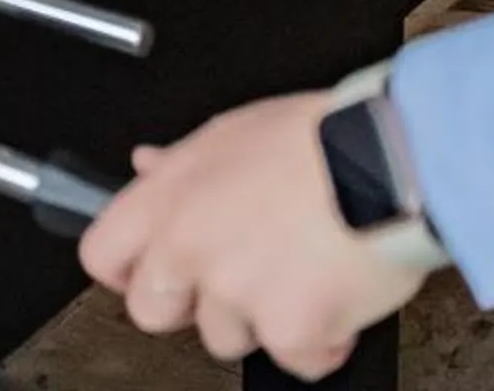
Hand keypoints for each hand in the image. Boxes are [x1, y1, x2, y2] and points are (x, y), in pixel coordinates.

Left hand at [79, 91, 427, 378]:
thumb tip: (146, 165)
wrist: (390, 159)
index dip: (126, 271)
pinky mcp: (288, 327)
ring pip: (226, 337)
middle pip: (152, 311)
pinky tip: (337, 295)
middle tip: (239, 277)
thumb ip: (183, 165)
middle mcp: (190, 246)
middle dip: (192, 305)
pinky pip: (295, 359)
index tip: (151, 274)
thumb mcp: (234, 133)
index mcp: (170, 196)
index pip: (103, 254)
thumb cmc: (321, 138)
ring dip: (264, 318)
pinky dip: (321, 341)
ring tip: (304, 268)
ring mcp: (235, 291)